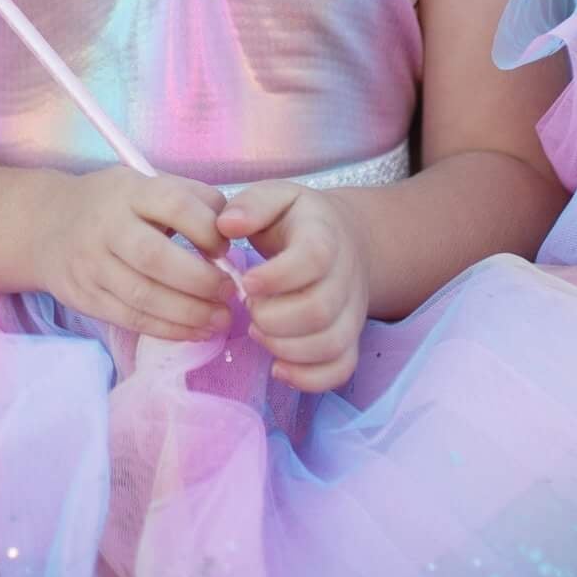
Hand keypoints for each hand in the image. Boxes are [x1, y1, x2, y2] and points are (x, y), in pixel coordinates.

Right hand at [31, 166, 238, 342]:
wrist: (46, 226)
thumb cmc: (114, 204)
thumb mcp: (147, 184)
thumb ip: (191, 199)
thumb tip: (232, 233)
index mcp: (129, 190)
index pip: (174, 204)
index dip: (208, 229)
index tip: (227, 248)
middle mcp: (106, 226)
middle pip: (156, 258)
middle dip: (201, 280)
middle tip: (230, 292)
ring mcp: (91, 264)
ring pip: (144, 296)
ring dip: (189, 313)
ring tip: (220, 319)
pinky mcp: (84, 297)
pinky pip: (131, 319)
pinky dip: (168, 329)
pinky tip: (195, 331)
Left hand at [215, 181, 370, 391]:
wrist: (343, 240)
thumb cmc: (297, 221)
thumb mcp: (276, 198)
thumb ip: (251, 204)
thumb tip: (225, 225)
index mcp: (325, 236)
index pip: (314, 258)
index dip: (278, 276)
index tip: (246, 282)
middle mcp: (345, 276)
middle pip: (320, 310)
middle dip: (275, 318)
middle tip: (249, 308)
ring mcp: (351, 312)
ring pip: (331, 344)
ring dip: (286, 348)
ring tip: (258, 332)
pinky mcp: (349, 338)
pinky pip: (341, 369)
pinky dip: (309, 378)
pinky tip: (277, 368)